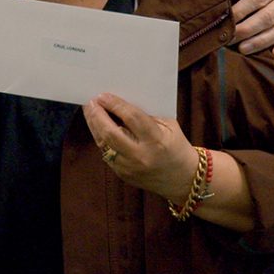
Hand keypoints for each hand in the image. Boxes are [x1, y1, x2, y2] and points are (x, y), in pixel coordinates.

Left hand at [82, 93, 197, 201]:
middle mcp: (141, 156)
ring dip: (94, 126)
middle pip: (111, 133)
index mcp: (156, 140)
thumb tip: (121, 100)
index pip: (131, 118)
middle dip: (97, 115)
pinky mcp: (123, 175)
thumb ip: (146, 113)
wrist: (183, 178)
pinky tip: (98, 127)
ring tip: (90, 112)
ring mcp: (130, 168)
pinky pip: (106, 154)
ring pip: (104, 144)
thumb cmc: (176, 145)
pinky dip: (101, 138)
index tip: (103, 95)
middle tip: (91, 102)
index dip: (115, 105)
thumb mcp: (168, 125)